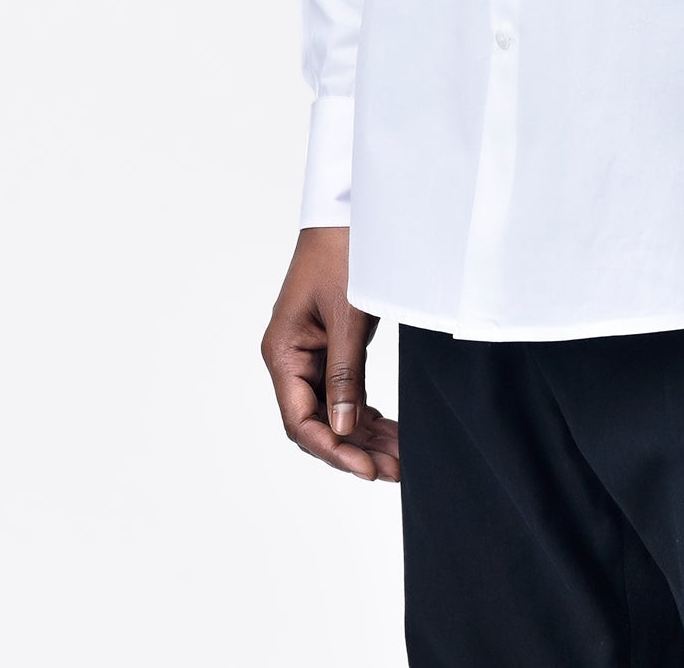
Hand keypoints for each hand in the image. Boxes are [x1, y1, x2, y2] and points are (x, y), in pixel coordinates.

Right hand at [261, 226, 399, 481]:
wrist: (349, 212)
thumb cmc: (341, 253)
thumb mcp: (347, 317)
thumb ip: (345, 375)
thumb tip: (344, 430)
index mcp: (283, 352)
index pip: (301, 421)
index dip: (333, 449)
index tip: (368, 469)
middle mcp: (291, 359)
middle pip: (317, 422)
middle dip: (355, 449)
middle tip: (396, 470)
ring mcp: (310, 354)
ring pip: (334, 410)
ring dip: (364, 434)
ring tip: (400, 458)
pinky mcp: (330, 346)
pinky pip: (343, 391)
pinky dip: (365, 411)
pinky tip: (388, 429)